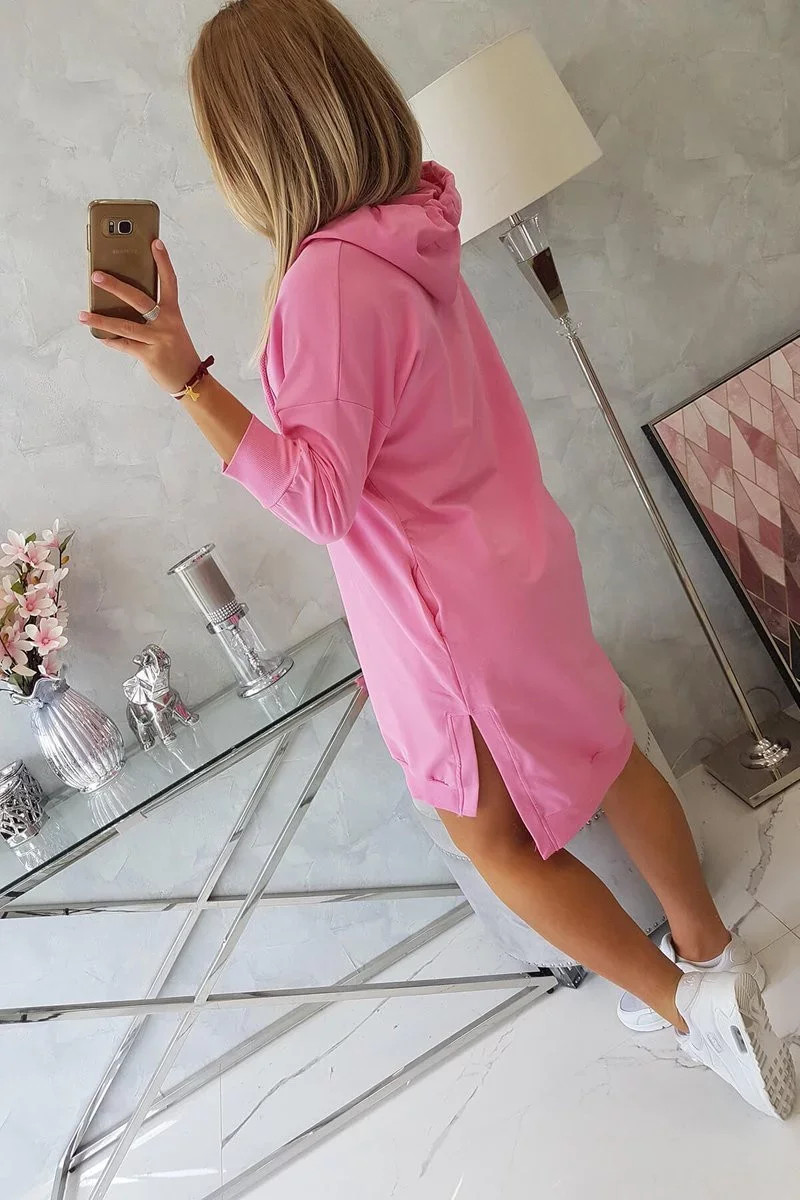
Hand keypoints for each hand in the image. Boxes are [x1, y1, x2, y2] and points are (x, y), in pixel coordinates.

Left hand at [79, 240, 201, 394]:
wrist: (191, 379)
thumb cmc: (178, 351)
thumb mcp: (172, 328)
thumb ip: (155, 315)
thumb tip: (123, 303)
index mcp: (173, 313)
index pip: (169, 282)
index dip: (163, 261)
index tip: (155, 242)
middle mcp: (166, 323)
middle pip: (138, 299)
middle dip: (115, 286)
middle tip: (96, 276)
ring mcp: (158, 340)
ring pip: (124, 325)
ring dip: (100, 319)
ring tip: (82, 314)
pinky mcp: (149, 356)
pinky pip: (124, 345)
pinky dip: (110, 341)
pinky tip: (98, 335)